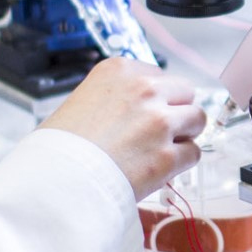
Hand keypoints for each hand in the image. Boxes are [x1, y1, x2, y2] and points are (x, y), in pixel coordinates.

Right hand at [40, 57, 205, 199]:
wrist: (53, 181)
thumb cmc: (59, 147)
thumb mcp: (81, 99)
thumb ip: (116, 96)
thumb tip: (136, 110)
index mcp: (119, 71)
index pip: (159, 75)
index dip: (156, 97)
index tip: (146, 112)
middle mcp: (143, 90)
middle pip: (185, 92)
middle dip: (176, 110)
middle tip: (160, 131)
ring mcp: (159, 122)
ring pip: (197, 119)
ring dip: (184, 134)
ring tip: (162, 149)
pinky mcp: (168, 156)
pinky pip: (193, 153)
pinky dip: (181, 163)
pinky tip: (161, 169)